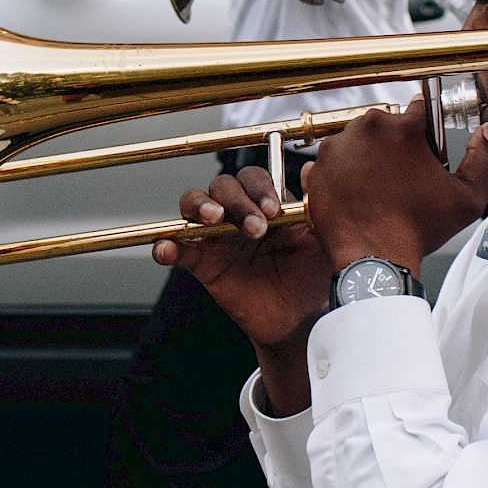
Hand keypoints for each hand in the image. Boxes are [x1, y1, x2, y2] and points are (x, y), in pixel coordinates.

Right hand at [155, 167, 331, 345]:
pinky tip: (166, 250)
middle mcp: (238, 214)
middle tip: (256, 229)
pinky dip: (167, 247)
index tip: (273, 211)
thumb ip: (314, 205)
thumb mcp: (321, 239)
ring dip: (200, 206)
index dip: (260, 189)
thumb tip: (312, 169)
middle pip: (222, 186)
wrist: (300, 318)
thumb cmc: (312, 276)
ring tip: (213, 219)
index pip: (253, 179)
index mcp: (265, 203)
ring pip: (193, 206)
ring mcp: (218, 237)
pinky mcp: (203, 264)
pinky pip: (178, 251)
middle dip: (237, 201)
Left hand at [299, 103, 487, 275]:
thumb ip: (485, 160)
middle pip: (386, 126)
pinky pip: (333, 163)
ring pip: (358, 142)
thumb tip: (486, 133)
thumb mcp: (468, 199)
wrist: (372, 259)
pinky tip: (357, 196)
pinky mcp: (315, 169)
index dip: (427, 132)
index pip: (421, 109)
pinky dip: (343, 175)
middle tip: (403, 178)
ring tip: (378, 189)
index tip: (425, 149)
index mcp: (403, 128)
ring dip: (367, 158)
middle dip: (395, 145)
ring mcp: (336, 148)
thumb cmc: (418, 230)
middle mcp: (365, 129)